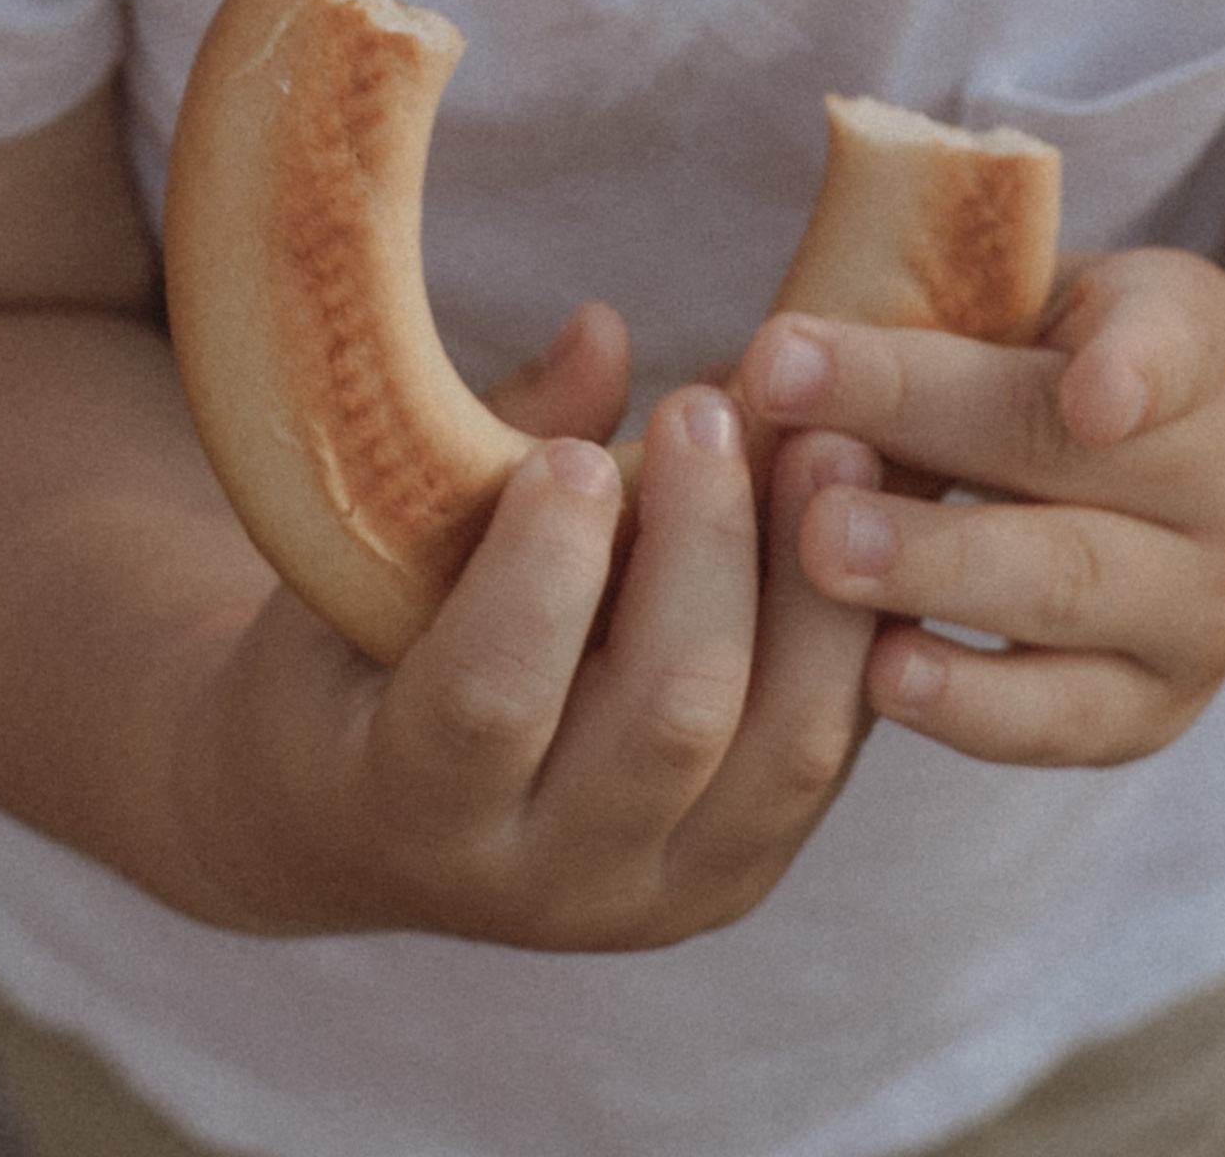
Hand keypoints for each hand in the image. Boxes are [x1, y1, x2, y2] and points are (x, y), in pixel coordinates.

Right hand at [172, 318, 885, 947]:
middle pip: (670, 718)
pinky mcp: (746, 869)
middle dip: (708, 545)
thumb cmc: (356, 650)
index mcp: (410, 804)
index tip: (571, 454)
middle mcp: (544, 880)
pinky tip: (868, 513)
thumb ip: (487, 452)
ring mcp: (661, 893)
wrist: (363, 824)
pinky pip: (835, 746)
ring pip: (788, 746)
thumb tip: (605, 330)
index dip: (543, 569)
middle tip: (707, 409)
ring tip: (828, 441)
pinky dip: (859, 625)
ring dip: (816, 583)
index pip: (489, 703)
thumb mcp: (371, 561)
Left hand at [736, 249, 1224, 766]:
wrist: (1220, 485)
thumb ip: (956, 314)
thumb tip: (773, 356)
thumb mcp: (1054, 302)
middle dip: (942, 466)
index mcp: (1203, 351)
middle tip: (824, 492)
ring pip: (1066, 601)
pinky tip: (880, 676)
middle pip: (1072, 474)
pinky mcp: (1155, 709)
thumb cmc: (1083, 363)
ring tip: (827, 560)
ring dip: (936, 582)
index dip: (1133, 371)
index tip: (1090, 398)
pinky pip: (1058, 718)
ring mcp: (1202, 611)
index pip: (1163, 346)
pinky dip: (968, 704)